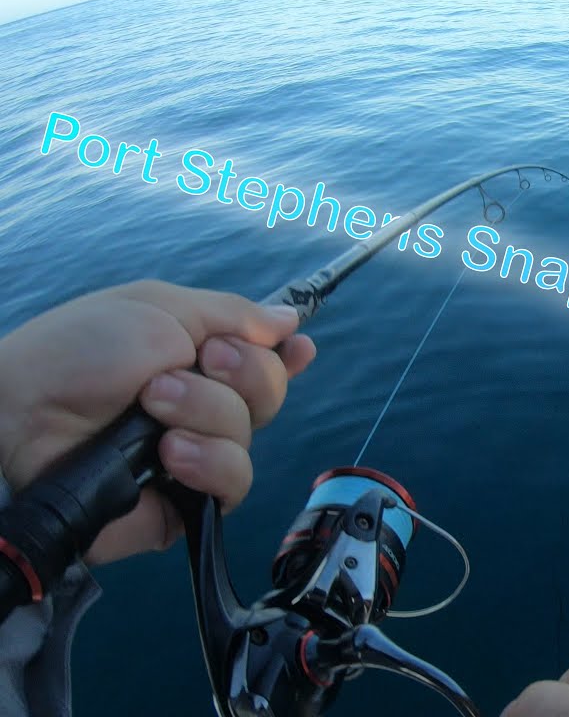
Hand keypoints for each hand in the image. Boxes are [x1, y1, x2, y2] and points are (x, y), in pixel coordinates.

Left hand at [0, 280, 315, 565]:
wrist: (22, 408)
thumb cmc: (79, 349)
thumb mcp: (160, 308)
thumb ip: (232, 315)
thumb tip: (289, 322)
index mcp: (200, 361)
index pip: (265, 364)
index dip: (286, 358)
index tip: (297, 347)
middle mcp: (203, 410)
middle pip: (269, 398)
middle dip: (241, 375)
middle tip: (190, 364)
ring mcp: (195, 458)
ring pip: (249, 442)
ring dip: (208, 415)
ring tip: (153, 407)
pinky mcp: (182, 505)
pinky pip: (231, 488)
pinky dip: (209, 463)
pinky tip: (171, 452)